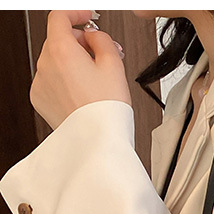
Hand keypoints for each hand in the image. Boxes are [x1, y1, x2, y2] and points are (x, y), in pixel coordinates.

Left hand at [30, 10, 131, 130]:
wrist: (98, 140)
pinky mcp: (40, 99)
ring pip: (55, 62)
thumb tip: (94, 37)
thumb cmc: (106, 108)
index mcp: (61, 50)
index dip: (75, 13)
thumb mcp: (114, 65)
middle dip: (80, 44)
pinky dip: (65, 81)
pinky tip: (83, 94)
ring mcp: (40, 82)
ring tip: (95, 80)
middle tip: (102, 55)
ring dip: (73, 63)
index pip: (59, 16)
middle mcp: (45, 63)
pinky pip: (51, 81)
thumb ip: (103, 40)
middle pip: (59, 40)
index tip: (86, 18)